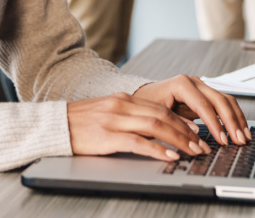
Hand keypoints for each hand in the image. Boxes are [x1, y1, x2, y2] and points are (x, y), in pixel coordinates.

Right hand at [67, 92, 209, 160]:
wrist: (54, 125)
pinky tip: (169, 156)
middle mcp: (122, 106)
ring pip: (156, 127)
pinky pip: (138, 142)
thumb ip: (127, 116)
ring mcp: (115, 120)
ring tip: (192, 151)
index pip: (160, 108)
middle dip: (186, 132)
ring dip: (178, 140)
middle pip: (163, 116)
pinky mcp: (107, 136)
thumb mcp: (106, 112)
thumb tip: (151, 128)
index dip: (181, 120)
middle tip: (201, 145)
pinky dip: (157, 149)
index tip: (195, 131)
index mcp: (123, 99)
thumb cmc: (78, 123)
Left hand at [133, 75, 249, 146]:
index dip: (215, 123)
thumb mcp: (157, 115)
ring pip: (226, 100)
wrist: (145, 96)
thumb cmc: (148, 105)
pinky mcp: (206, 94)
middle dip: (231, 122)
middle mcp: (194, 82)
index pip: (203, 105)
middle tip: (238, 140)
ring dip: (237, 119)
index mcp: (181, 84)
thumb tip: (197, 134)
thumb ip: (177, 123)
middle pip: (220, 100)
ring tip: (244, 137)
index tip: (223, 140)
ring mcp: (202, 87)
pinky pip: (224, 104)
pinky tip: (239, 130)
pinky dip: (234, 117)